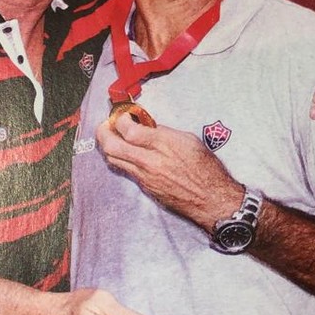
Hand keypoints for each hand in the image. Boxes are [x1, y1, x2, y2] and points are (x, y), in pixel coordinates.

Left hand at [97, 115, 243, 231]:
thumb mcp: (188, 139)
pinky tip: (124, 152)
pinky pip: (124, 170)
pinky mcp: (145, 187)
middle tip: (105, 125)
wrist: (212, 199)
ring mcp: (145, 177)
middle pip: (112, 146)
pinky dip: (119, 158)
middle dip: (103, 132)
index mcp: (164, 144)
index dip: (119, 119)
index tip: (122, 115)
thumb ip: (163, 131)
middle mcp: (151, 161)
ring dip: (107, 146)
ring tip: (112, 137)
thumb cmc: (206, 169)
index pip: (128, 130)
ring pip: (113, 159)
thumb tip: (146, 125)